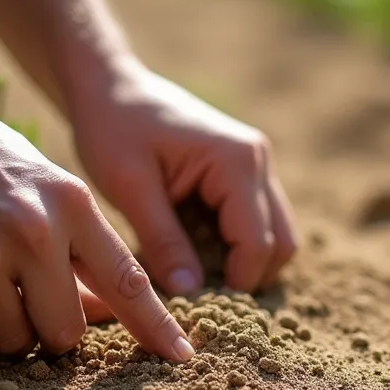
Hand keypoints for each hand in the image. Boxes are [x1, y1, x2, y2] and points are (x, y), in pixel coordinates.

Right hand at [0, 81, 193, 361]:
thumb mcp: (38, 182)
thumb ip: (76, 243)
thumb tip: (109, 309)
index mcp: (69, 203)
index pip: (128, 280)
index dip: (155, 326)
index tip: (181, 356)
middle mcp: (32, 233)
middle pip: (67, 331)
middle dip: (52, 332)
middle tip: (27, 304)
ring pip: (13, 342)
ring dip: (1, 329)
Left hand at [69, 64, 297, 299]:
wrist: (109, 86)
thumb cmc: (113, 128)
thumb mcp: (131, 187)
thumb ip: (163, 241)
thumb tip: (190, 293)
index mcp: (237, 162)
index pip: (259, 243)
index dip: (235, 282)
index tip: (195, 303)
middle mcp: (258, 161)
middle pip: (281, 243)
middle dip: (247, 276)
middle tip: (198, 294)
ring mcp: (255, 165)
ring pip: (273, 235)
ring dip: (239, 261)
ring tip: (190, 271)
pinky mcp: (243, 172)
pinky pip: (253, 222)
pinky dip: (230, 244)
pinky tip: (189, 248)